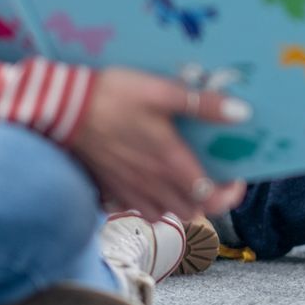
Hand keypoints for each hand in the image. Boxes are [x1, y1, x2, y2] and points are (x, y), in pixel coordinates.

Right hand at [67, 68, 247, 220]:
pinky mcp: (110, 190)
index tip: (236, 178)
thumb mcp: (162, 91)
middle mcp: (153, 185)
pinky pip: (138, 209)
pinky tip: (150, 183)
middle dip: (208, 199)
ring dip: (180, 203)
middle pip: (192, 211)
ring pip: (166, 213)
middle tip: (212, 176)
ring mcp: (130, 191)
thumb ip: (203, 104)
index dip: (230, 194)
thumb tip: (243, 113)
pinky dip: (151, 203)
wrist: (62, 109)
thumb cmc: (114, 97)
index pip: (211, 199)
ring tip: (183, 181)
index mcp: (171, 163)